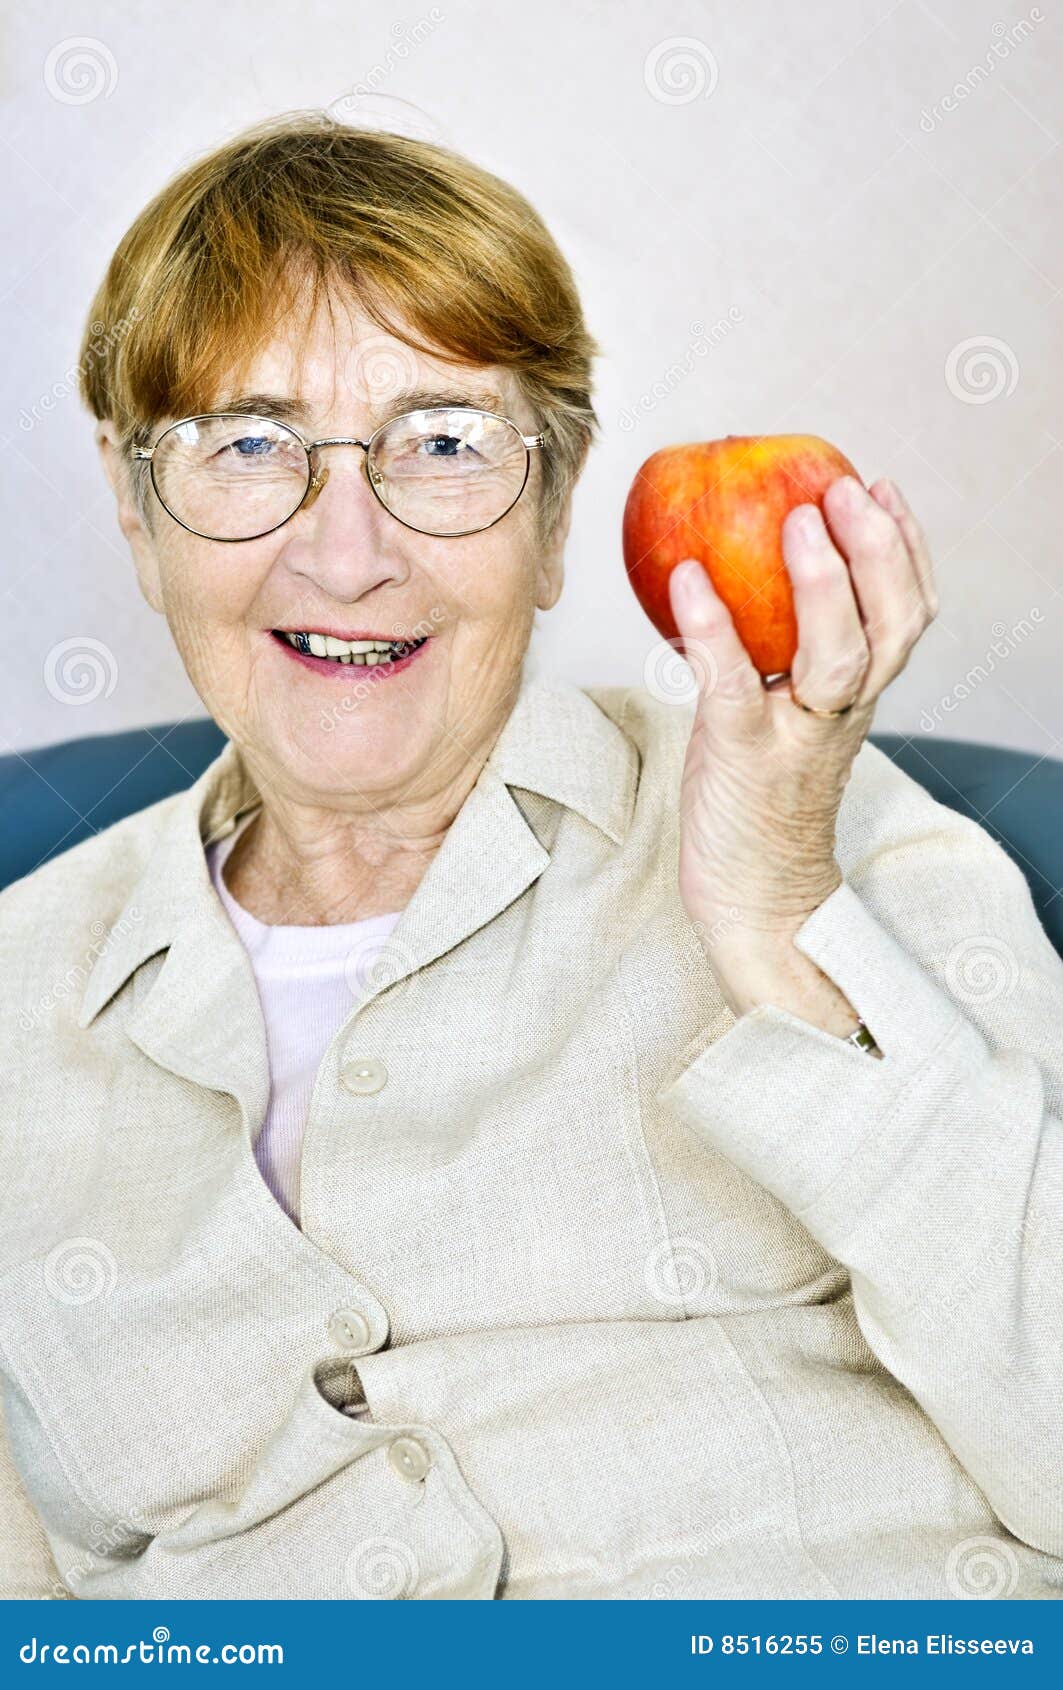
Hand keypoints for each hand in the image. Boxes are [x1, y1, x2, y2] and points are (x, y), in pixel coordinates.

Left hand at [670, 475, 938, 950]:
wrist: (752, 893)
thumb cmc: (756, 795)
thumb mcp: (780, 714)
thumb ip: (776, 657)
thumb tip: (727, 570)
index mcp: (857, 697)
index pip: (906, 616)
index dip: (904, 549)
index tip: (881, 487)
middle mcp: (841, 713)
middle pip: (891, 628)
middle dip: (879, 552)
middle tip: (845, 487)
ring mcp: (796, 736)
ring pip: (838, 657)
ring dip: (823, 584)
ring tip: (796, 520)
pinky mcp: (743, 757)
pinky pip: (734, 684)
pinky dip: (713, 628)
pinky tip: (688, 578)